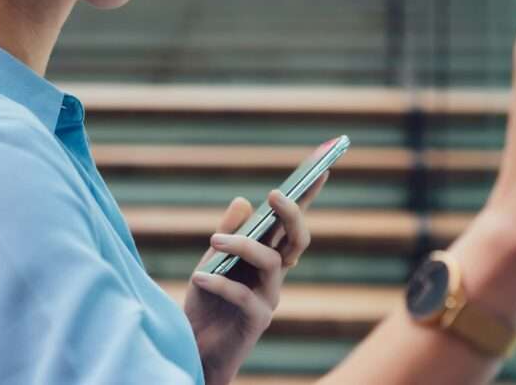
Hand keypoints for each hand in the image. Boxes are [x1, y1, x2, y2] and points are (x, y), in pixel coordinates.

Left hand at [184, 172, 327, 384]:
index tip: (321, 168)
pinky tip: (198, 278)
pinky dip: (218, 283)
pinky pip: (242, 294)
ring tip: (214, 240)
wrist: (194, 346)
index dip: (308, 196)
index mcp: (267, 254)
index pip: (291, 222)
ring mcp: (269, 296)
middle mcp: (275, 273)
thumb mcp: (212, 261)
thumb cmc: (206, 302)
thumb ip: (228, 233)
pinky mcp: (257, 320)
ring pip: (271, 261)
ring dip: (243, 245)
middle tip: (273, 194)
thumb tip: (243, 201)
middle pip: (297, 239)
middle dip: (291, 214)